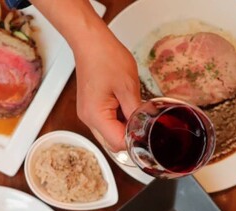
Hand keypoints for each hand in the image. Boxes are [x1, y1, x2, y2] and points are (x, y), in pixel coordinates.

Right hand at [72, 32, 141, 151]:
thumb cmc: (106, 58)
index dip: (135, 139)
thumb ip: (137, 112)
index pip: (118, 143)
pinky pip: (105, 122)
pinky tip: (126, 105)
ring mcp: (87, 114)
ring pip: (109, 133)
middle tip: (143, 118)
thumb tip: (144, 128)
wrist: (90, 42)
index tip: (148, 130)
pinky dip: (118, 119)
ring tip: (133, 108)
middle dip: (130, 134)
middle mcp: (88, 119)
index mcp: (96, 116)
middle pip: (112, 142)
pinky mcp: (90, 108)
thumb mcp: (128, 87)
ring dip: (124, 126)